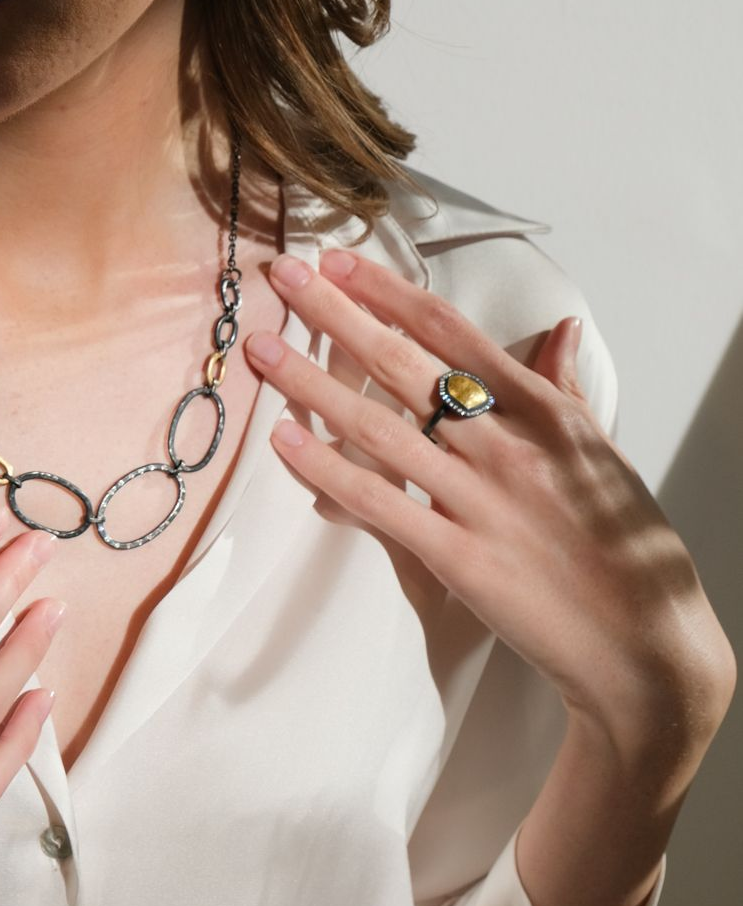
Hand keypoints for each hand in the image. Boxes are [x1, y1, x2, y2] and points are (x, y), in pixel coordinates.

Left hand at [244, 248, 735, 764]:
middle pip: (406, 366)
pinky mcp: (458, 557)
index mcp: (547, 413)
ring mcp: (481, 501)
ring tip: (261, 349)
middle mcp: (510, 446)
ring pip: (380, 428)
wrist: (643, 642)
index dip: (390, 292)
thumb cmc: (624, 549)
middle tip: (284, 275)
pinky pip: (378, 503)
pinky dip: (326, 470)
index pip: (454, 333)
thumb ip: (566, 392)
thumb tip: (560, 330)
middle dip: (337, 314)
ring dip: (311, 383)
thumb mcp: (604, 455)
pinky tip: (285, 441)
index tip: (341, 262)